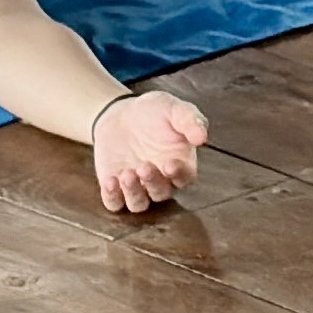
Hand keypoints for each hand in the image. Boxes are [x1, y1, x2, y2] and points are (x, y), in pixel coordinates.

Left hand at [84, 90, 209, 214]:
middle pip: (161, 193)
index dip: (179, 175)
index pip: (185, 178)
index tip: (170, 165)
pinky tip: (110, 181)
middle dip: (153, 183)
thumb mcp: (173, 108)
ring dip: (133, 193)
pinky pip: (114, 202)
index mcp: (180, 164)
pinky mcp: (115, 187)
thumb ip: (190, 120)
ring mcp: (137, 186)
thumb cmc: (155, 112)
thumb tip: (202, 137)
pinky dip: (112, 197)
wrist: (121, 114)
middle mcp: (160, 180)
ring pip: (139, 203)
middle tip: (144, 167)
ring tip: (126, 174)